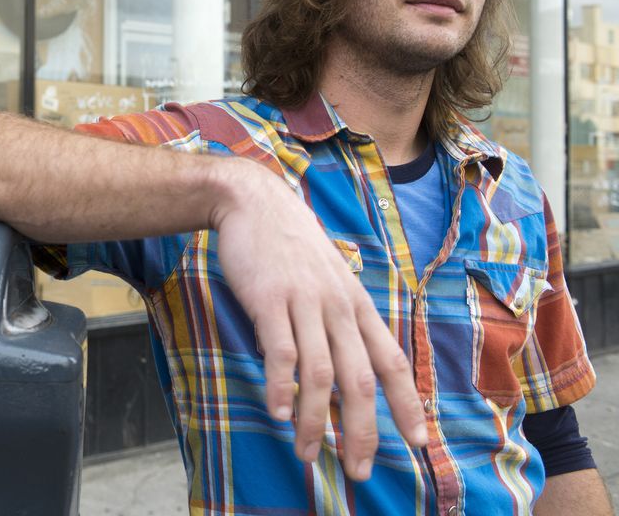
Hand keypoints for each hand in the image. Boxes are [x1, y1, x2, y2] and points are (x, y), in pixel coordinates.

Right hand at [210, 160, 428, 480]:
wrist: (254, 201)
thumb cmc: (289, 244)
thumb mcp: (328, 277)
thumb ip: (337, 317)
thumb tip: (343, 362)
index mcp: (356, 305)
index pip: (392, 362)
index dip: (407, 404)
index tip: (418, 443)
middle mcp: (338, 307)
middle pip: (361, 379)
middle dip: (363, 431)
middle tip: (359, 471)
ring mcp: (305, 302)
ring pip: (321, 372)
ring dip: (317, 420)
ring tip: (308, 454)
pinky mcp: (269, 299)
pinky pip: (281, 350)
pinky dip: (281, 384)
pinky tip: (278, 411)